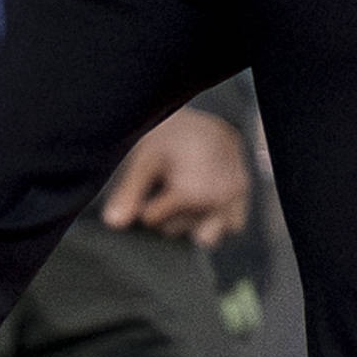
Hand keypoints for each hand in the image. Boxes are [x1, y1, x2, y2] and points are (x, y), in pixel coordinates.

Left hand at [102, 106, 253, 247]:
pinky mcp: (243, 202)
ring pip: (203, 236)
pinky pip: (230, 228)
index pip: (151, 220)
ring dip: (190, 222)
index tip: (150, 182)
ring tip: (187, 194)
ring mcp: (233, 203)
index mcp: (190, 193)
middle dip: (166, 214)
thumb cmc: (175, 136)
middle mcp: (216, 202)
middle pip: (174, 231)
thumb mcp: (146, 158)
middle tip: (168, 183)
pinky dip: (217, 220)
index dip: (144, 203)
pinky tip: (206, 201)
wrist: (209, 119)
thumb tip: (113, 224)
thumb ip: (129, 193)